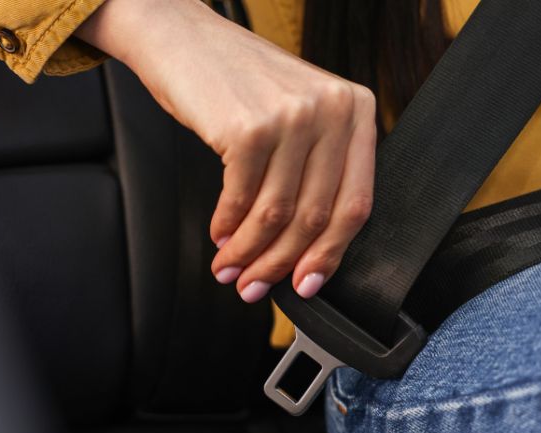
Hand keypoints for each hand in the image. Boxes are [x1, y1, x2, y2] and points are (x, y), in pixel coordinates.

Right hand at [76, 0, 374, 301]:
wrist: (182, 37)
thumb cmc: (240, 81)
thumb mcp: (301, 112)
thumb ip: (318, 167)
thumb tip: (308, 251)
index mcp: (357, 110)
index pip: (356, 203)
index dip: (330, 255)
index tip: (308, 284)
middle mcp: (333, 110)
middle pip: (316, 216)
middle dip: (282, 263)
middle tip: (256, 287)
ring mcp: (292, 116)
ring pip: (277, 214)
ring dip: (250, 253)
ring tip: (230, 269)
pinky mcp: (249, 126)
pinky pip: (241, 199)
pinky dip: (228, 228)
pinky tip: (219, 237)